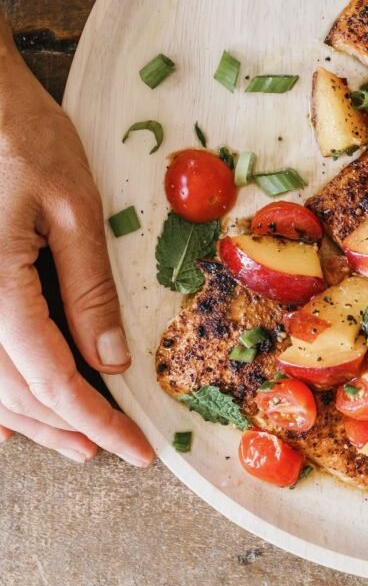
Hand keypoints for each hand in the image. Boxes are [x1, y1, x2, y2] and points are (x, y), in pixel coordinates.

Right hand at [0, 26, 152, 465]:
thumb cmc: (20, 137)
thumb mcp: (72, 206)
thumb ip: (88, 287)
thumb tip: (110, 359)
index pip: (51, 379)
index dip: (97, 420)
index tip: (136, 448)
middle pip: (14, 394)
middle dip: (69, 427)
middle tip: (117, 447)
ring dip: (32, 419)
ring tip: (77, 438)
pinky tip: (18, 413)